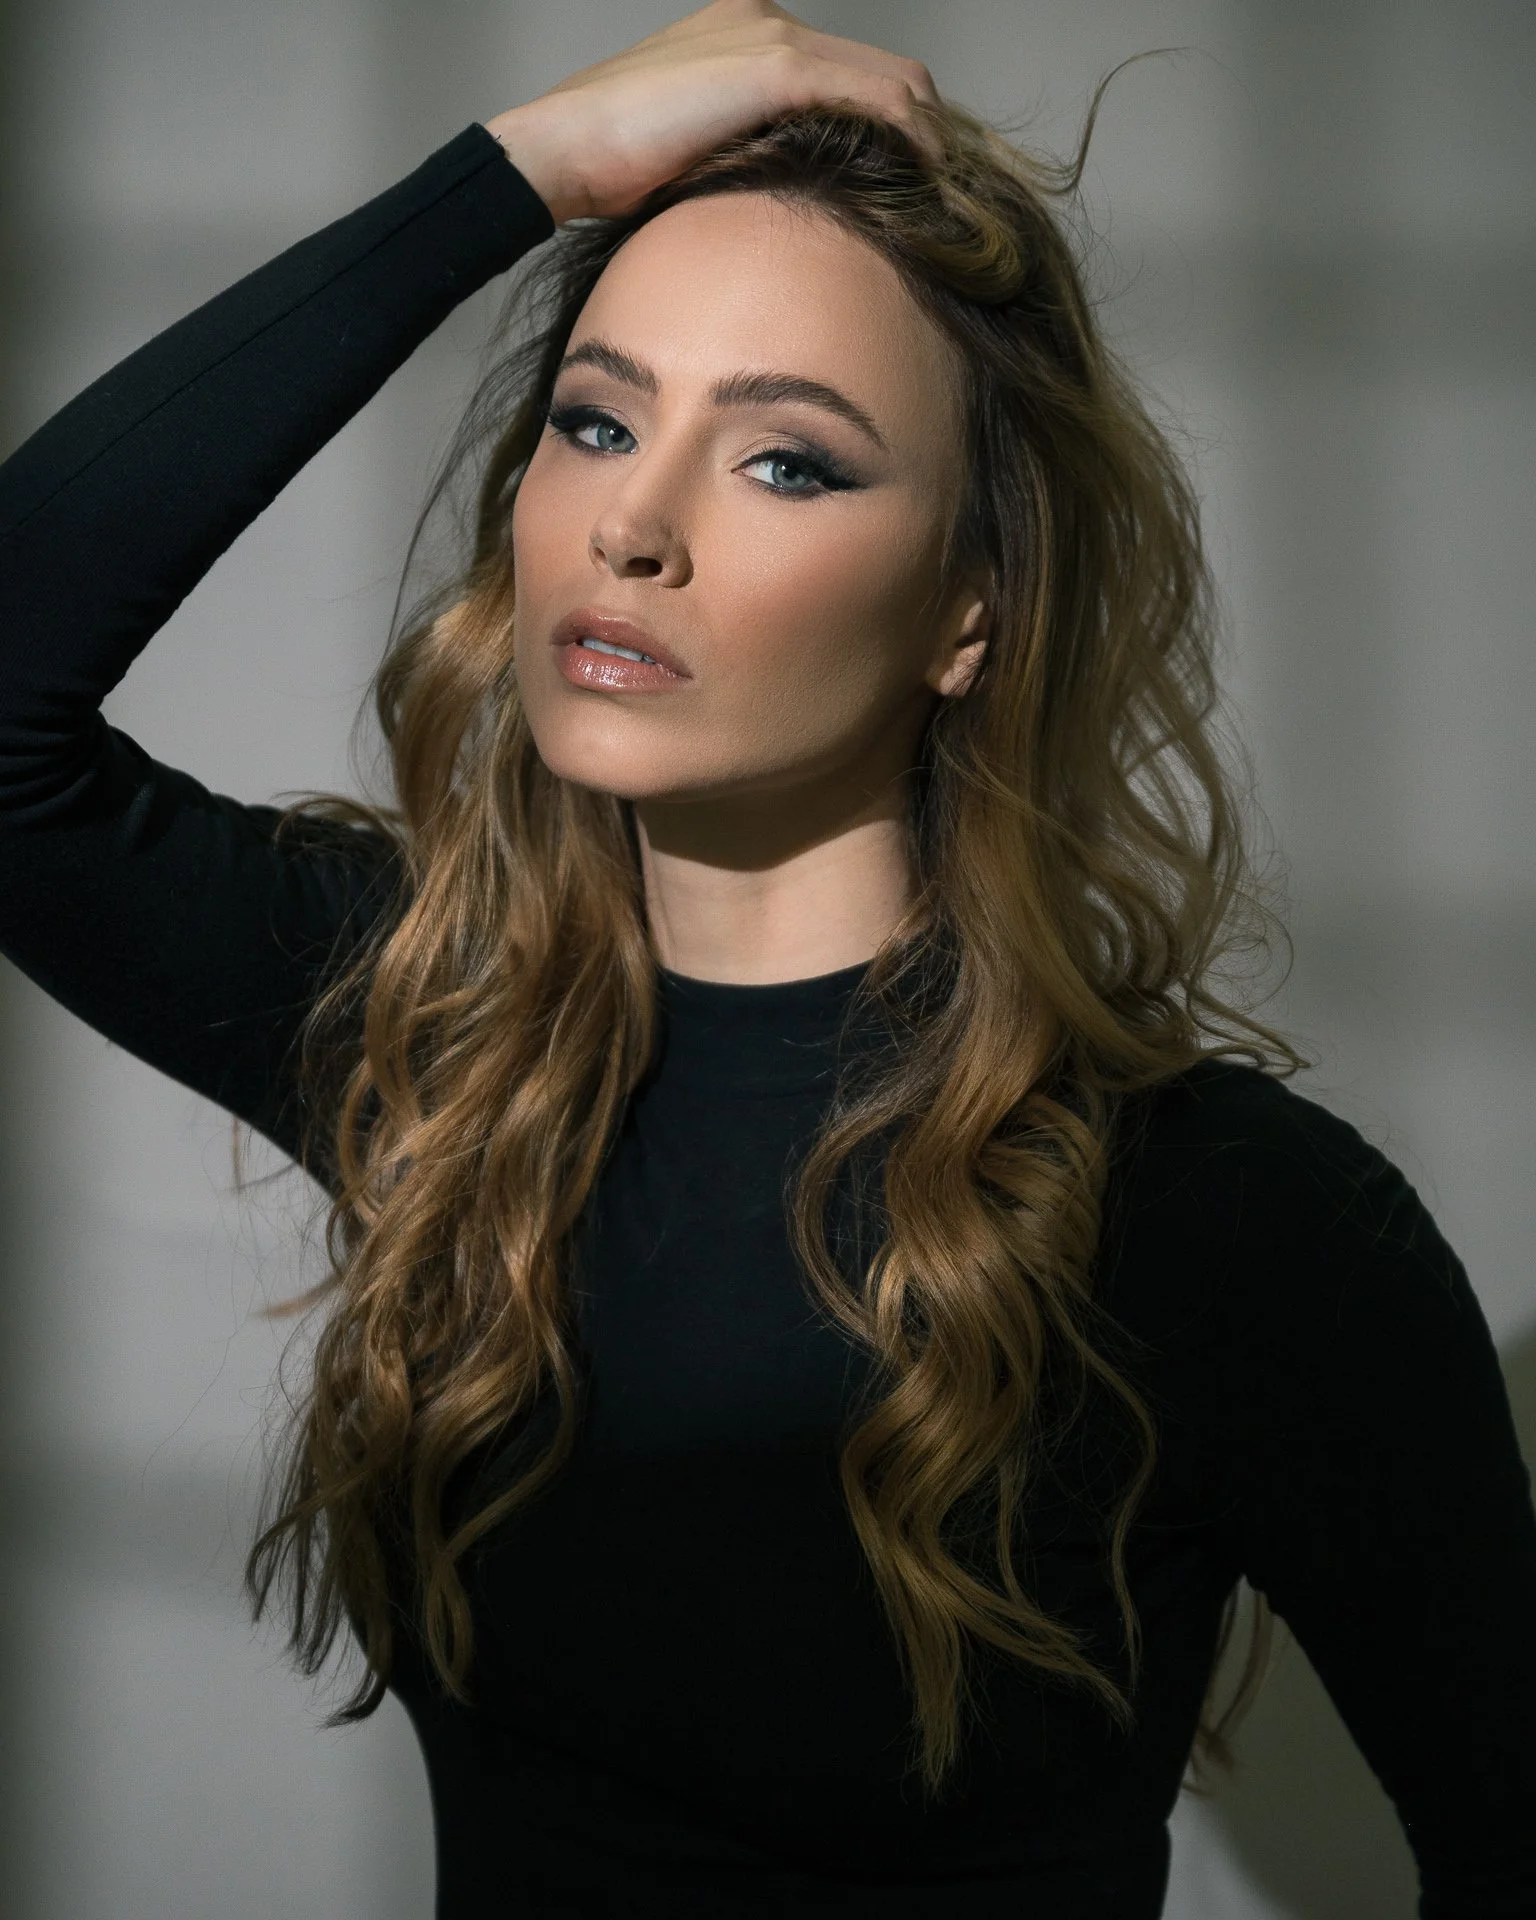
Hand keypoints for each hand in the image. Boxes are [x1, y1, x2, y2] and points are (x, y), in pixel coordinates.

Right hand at [484, 0, 942, 226]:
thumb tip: (789, 206)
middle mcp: (768, 22)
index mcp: (747, 35)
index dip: (890, 127)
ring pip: (894, 82)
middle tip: (943, 199)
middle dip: (924, 134)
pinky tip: (926, 183)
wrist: (565, 149)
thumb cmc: (611, 169)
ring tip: (943, 201)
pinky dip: (911, 141)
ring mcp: (773, 38)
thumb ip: (746, 158)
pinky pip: (876, 100)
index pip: (849, 73)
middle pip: (886, 71)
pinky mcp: (777, 68)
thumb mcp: (695, 157)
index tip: (909, 183)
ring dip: (928, 142)